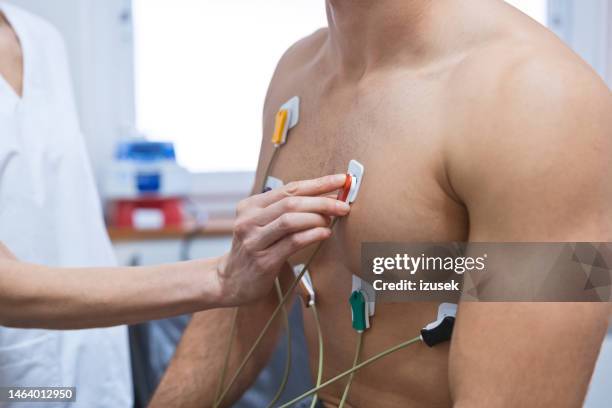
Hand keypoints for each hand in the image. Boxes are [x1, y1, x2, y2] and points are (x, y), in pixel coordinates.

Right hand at [215, 174, 349, 305]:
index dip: (317, 183)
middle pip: (291, 202)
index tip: (340, 180)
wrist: (230, 281)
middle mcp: (249, 220)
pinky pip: (292, 243)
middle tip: (343, 204)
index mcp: (250, 206)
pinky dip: (312, 235)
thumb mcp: (262, 224)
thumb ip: (285, 211)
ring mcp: (254, 241)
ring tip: (332, 220)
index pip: (289, 189)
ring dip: (317, 217)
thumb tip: (325, 198)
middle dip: (322, 201)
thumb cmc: (255, 250)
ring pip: (290, 220)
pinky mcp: (263, 261)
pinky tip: (324, 234)